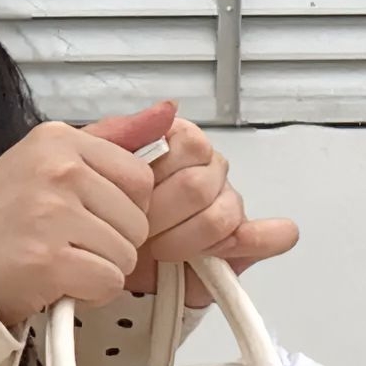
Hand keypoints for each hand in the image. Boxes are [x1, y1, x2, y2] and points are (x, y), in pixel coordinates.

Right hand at [0, 121, 160, 331]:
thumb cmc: (4, 217)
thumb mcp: (49, 160)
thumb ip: (113, 137)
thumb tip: (169, 111)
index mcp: (58, 139)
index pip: (139, 176)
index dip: (123, 206)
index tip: (88, 214)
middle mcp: (57, 168)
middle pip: (138, 219)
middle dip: (113, 241)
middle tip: (69, 242)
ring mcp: (52, 213)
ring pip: (128, 253)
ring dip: (101, 268)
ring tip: (62, 260)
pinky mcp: (50, 259)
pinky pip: (110, 281)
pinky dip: (90, 293)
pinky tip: (60, 282)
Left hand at [80, 100, 300, 293]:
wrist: (104, 258)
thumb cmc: (101, 209)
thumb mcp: (93, 164)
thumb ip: (126, 132)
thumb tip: (170, 108)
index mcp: (181, 142)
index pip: (189, 146)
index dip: (153, 181)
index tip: (128, 201)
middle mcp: (210, 169)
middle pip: (199, 187)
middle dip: (159, 217)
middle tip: (138, 233)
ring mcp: (229, 204)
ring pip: (221, 218)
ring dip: (184, 241)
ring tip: (160, 250)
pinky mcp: (243, 243)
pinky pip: (273, 236)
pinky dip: (259, 242)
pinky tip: (224, 252)